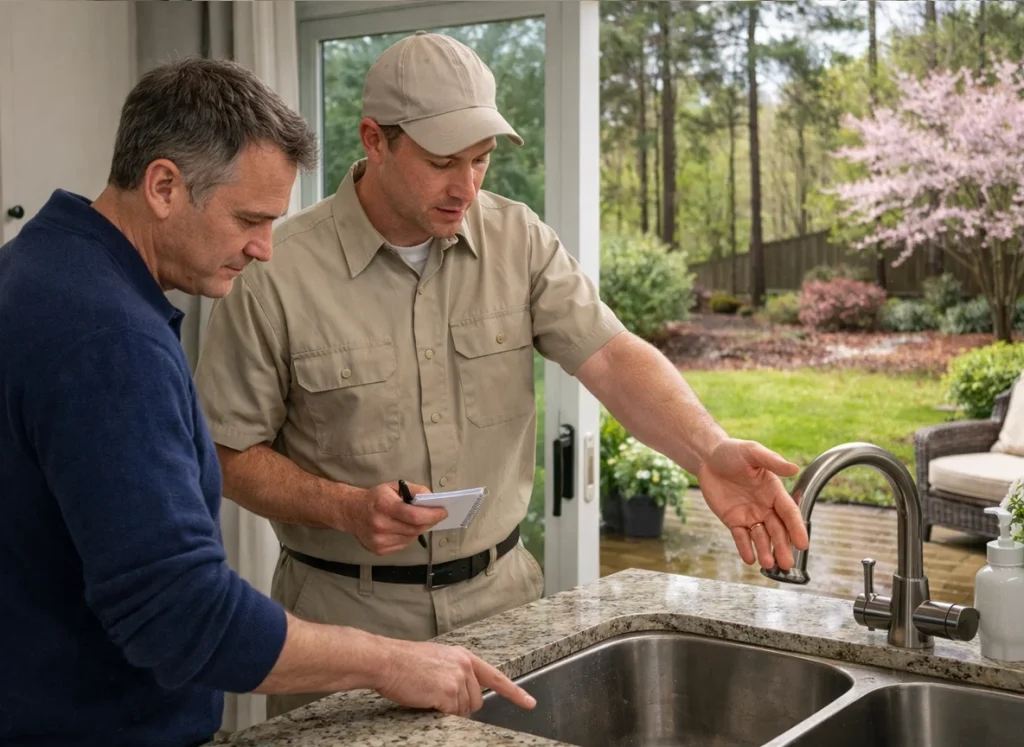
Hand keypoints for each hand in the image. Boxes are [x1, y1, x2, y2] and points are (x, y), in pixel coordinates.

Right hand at [341, 481, 445, 554]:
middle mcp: (380, 524)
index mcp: (383, 505)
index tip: (443, 512)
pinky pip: (403, 545)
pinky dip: (408, 537)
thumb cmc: (376, 498)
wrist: (352, 512)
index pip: (414, 515)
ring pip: (411, 538)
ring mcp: (378, 540)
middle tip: (435, 515)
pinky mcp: (378, 550)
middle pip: (415, 528)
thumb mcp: (394, 486)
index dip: (432, 515)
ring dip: (419, 529)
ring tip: (417, 520)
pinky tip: (403, 528)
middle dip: (429, 522)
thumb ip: (415, 490)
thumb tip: (432, 498)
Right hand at [374, 639, 536, 716]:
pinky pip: (451, 714)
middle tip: (438, 699)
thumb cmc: (405, 661)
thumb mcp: (437, 659)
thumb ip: (454, 672)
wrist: (387, 661)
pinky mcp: (447, 693)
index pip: (495, 677)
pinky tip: (427, 701)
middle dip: (461, 706)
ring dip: (448, 710)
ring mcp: (457, 680)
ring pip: (463, 711)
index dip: (514, 692)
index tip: (529, 703)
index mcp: (463, 657)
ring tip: (428, 695)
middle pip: (476, 701)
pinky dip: (439, 713)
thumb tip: (461, 693)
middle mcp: (464, 667)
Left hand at [696, 439, 807, 569]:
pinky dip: (745, 548)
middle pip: (777, 530)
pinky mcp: (733, 520)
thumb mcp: (752, 452)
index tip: (803, 544)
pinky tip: (749, 559)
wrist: (708, 458)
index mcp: (774, 491)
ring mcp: (749, 515)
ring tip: (768, 563)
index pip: (789, 512)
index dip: (796, 528)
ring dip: (765, 550)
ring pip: (761, 537)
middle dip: (783, 546)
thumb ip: (772, 461)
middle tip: (787, 563)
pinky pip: (741, 537)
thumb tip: (794, 468)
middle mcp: (765, 506)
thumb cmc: (733, 451)